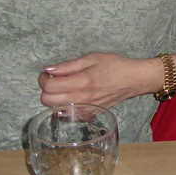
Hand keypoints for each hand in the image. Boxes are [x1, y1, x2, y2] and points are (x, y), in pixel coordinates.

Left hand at [38, 53, 160, 108]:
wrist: (133, 80)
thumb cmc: (114, 66)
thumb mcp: (92, 58)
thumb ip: (69, 65)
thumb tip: (49, 69)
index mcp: (81, 82)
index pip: (49, 86)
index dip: (43, 79)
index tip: (47, 73)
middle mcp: (81, 99)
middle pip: (47, 101)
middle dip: (46, 89)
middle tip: (54, 80)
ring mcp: (84, 110)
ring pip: (55, 109)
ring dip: (54, 98)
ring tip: (64, 87)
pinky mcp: (88, 116)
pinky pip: (67, 115)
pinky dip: (64, 106)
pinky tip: (73, 96)